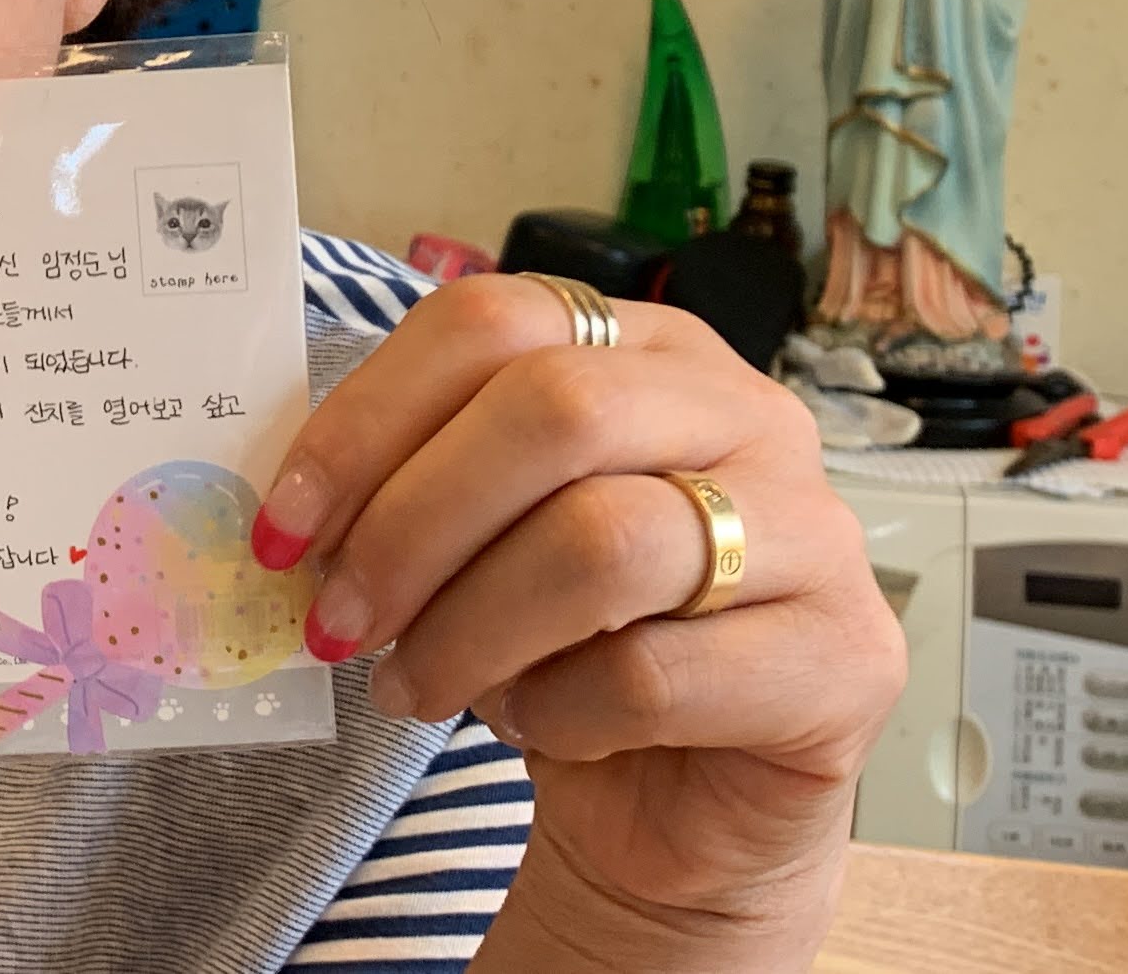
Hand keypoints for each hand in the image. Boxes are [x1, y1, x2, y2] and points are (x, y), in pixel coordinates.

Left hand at [250, 276, 902, 967]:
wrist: (681, 806)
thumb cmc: (567, 647)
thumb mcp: (478, 542)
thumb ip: (407, 490)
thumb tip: (287, 513)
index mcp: (645, 347)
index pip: (492, 321)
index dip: (367, 418)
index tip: (282, 524)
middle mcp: (745, 412)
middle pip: (553, 411)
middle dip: (411, 527)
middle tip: (336, 622)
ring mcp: (813, 531)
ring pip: (601, 542)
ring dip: (469, 630)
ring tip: (415, 687)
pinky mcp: (844, 658)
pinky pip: (654, 675)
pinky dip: (555, 713)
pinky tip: (531, 727)